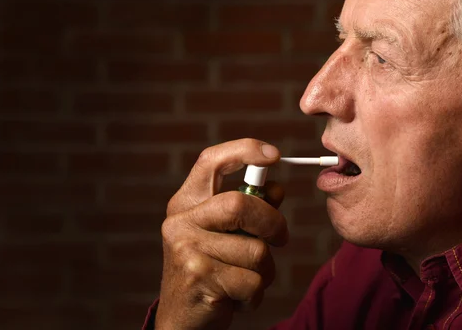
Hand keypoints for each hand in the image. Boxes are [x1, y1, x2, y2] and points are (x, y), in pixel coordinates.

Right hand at [155, 139, 287, 329]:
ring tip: (247, 278)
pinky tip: (238, 297)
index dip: (245, 149)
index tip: (275, 155)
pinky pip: (253, 281)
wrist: (183, 320)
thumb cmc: (211, 270)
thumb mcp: (226, 235)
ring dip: (265, 270)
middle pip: (242, 204)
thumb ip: (250, 210)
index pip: (211, 161)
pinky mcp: (198, 278)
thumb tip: (278, 189)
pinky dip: (256, 294)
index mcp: (186, 203)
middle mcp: (180, 221)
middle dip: (273, 223)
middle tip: (280, 238)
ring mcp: (186, 249)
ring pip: (256, 250)